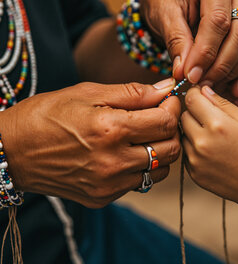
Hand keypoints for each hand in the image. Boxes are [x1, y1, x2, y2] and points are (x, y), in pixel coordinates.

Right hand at [0, 79, 179, 207]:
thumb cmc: (48, 114)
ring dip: (162, 150)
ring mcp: (109, 184)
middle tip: (160, 116)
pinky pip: (140, 182)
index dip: (173, 107)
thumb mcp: (89, 93)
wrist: (12, 151)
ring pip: (161, 170)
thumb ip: (133, 93)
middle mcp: (114, 162)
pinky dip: (143, 166)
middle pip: (171, 149)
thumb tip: (166, 88)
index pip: (166, 122)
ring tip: (146, 135)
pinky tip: (128, 152)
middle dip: (172, 129)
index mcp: (111, 129)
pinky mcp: (103, 198)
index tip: (168, 99)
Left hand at [141, 0, 237, 84]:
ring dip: (232, 70)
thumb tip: (184, 72)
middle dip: (220, 65)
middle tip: (201, 83)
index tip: (191, 75)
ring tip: (209, 82)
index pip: (217, 20)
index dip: (205, 52)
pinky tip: (221, 77)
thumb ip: (176, 41)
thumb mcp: (164, 15)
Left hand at [181, 86, 237, 208]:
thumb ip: (222, 103)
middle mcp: (202, 142)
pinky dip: (194, 147)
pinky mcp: (193, 173)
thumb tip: (203, 90)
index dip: (195, 94)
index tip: (200, 96)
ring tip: (212, 136)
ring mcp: (195, 159)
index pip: (191, 99)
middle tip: (209, 117)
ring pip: (182, 134)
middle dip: (194, 112)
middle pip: (184, 116)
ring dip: (192, 130)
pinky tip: (211, 151)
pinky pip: (186, 152)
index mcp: (217, 124)